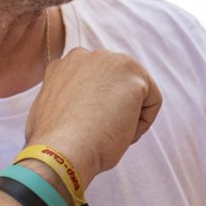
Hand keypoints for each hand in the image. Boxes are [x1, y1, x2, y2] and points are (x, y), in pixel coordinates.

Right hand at [24, 49, 161, 188]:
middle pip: (117, 85)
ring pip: (135, 92)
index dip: (97, 111)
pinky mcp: (132, 74)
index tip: (89, 129)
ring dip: (128, 115)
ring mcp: (109, 61)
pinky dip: (142, 123)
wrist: (62, 150)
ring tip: (109, 134)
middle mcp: (85, 56)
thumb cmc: (56, 143)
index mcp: (63, 66)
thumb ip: (68, 100)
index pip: (95, 85)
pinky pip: (152, 101)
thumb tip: (80, 107)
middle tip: (102, 133)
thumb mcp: (54, 113)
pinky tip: (123, 134)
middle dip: (116, 109)